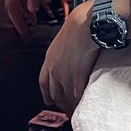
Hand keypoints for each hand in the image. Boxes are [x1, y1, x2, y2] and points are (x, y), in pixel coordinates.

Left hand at [39, 1, 99, 115]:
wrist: (86, 23)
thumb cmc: (80, 25)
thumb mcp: (64, 39)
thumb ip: (63, 52)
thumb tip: (70, 56)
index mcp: (49, 58)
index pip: (43, 83)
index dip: (47, 94)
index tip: (50, 100)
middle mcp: (54, 69)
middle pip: (54, 93)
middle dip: (60, 102)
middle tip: (67, 108)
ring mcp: (65, 75)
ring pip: (65, 97)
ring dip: (71, 104)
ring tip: (77, 108)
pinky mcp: (77, 77)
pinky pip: (77, 95)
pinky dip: (80, 101)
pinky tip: (84, 101)